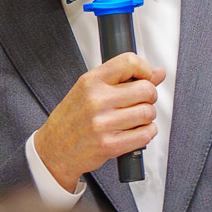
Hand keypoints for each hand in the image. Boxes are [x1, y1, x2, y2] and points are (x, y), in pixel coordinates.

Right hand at [33, 52, 165, 188]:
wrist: (54, 149)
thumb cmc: (72, 119)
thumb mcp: (89, 90)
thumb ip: (123, 79)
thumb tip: (158, 73)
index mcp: (91, 82)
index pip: (129, 62)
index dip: (145, 69)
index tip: (146, 77)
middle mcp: (96, 100)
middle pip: (146, 89)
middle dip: (149, 96)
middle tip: (141, 101)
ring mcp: (103, 124)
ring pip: (148, 113)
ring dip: (147, 117)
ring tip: (135, 119)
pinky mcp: (110, 145)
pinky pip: (145, 134)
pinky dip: (147, 132)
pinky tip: (136, 131)